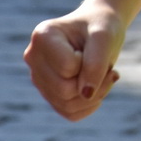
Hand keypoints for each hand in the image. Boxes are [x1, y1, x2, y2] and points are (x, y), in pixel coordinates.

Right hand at [23, 4, 123, 120]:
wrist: (99, 29)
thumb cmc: (101, 27)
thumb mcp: (105, 37)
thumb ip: (96, 63)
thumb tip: (86, 95)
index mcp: (42, 36)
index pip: (68, 68)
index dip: (89, 62)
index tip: (92, 47)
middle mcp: (33, 58)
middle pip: (64, 90)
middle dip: (94, 82)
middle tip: (107, 67)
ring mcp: (38, 78)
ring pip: (67, 105)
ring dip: (95, 95)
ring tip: (104, 74)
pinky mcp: (49, 94)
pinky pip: (70, 114)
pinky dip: (89, 105)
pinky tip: (97, 87)